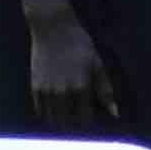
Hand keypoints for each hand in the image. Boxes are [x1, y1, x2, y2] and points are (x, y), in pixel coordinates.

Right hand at [24, 7, 117, 125]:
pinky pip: (41, 111)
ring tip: (67, 110)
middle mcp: (63, 92)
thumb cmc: (79, 43)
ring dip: (61, 119)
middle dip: (75, 121)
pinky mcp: (35, 87)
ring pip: (54, 119)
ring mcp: (47, 91)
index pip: (85, 119)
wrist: (52, 27)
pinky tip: (55, 106)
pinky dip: (48, 113)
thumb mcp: (97, 64)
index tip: (91, 111)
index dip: (90, 118)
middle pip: (69, 122)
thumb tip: (115, 114)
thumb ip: (105, 91)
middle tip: (78, 111)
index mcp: (81, 87)